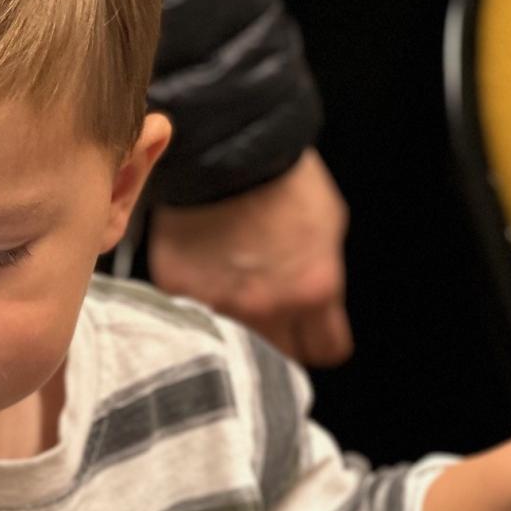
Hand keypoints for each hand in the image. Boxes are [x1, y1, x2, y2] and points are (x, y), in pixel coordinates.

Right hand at [148, 150, 352, 365]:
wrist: (222, 150)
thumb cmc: (279, 179)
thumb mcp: (329, 226)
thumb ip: (324, 280)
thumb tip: (320, 312)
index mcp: (313, 291)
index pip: (326, 350)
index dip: (319, 341)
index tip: (311, 336)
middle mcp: (268, 309)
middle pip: (280, 361)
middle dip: (280, 344)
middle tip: (272, 318)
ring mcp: (220, 307)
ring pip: (234, 352)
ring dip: (238, 334)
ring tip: (235, 301)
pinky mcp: (181, 297)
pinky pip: (193, 321)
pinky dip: (199, 310)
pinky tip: (206, 283)